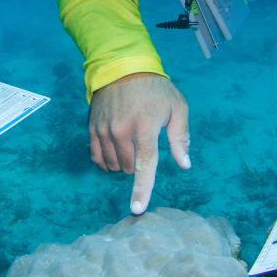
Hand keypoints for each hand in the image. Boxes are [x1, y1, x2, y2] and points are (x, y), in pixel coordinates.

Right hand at [89, 73, 190, 215]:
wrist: (122, 67)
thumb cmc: (155, 89)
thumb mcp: (177, 107)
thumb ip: (180, 137)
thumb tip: (184, 165)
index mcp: (145, 128)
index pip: (144, 165)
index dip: (142, 189)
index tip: (137, 209)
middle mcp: (121, 131)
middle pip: (128, 168)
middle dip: (138, 164)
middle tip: (144, 143)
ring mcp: (104, 131)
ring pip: (112, 165)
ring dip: (122, 163)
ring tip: (130, 143)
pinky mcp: (92, 129)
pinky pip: (97, 158)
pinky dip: (107, 160)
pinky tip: (114, 150)